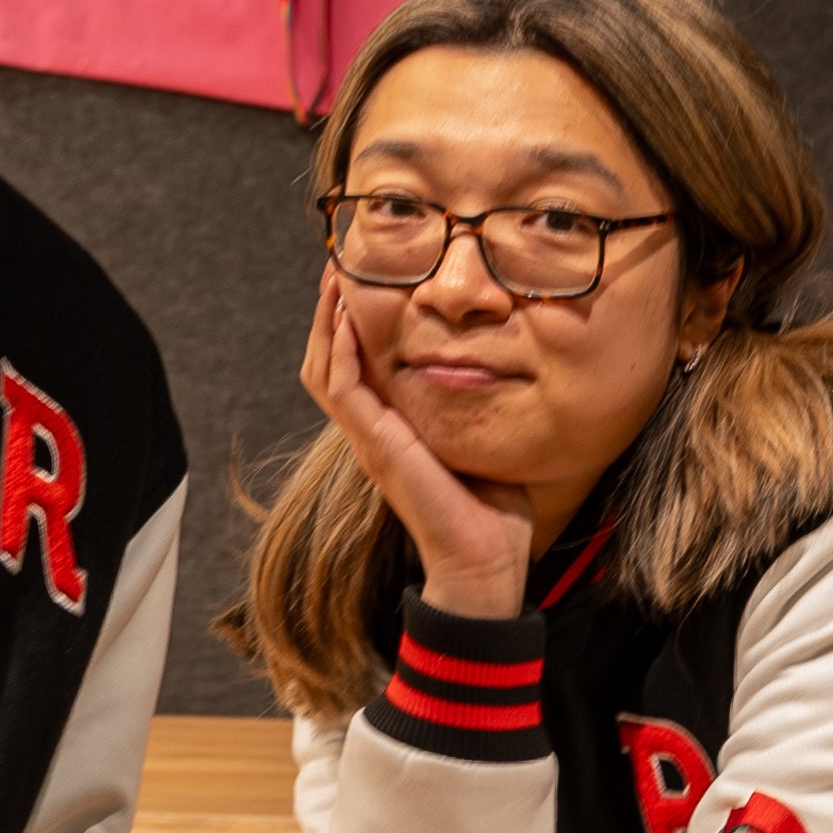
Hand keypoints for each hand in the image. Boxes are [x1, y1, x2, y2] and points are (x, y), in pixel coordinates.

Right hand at [301, 268, 535, 616]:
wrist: (483, 564)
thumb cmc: (491, 513)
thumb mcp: (482, 443)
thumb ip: (479, 411)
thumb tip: (508, 371)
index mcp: (392, 432)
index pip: (353, 370)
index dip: (347, 328)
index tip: (359, 283)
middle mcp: (372, 433)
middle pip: (327, 363)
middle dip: (328, 314)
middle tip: (337, 268)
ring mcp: (370, 440)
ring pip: (324, 371)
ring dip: (326, 324)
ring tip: (335, 281)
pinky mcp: (378, 447)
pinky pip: (344, 391)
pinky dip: (340, 352)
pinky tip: (349, 319)